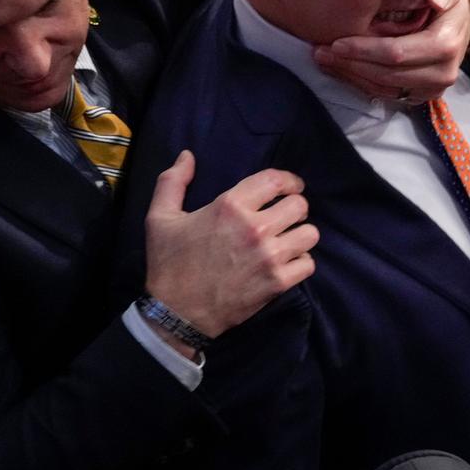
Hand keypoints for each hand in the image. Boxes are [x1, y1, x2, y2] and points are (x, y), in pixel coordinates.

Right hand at [144, 151, 318, 341]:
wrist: (176, 313)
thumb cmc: (168, 263)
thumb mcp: (160, 217)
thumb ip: (172, 181)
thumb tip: (187, 155)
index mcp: (229, 206)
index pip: (276, 180)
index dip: (288, 180)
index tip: (290, 187)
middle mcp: (254, 227)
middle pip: (299, 205)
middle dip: (294, 207)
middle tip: (284, 216)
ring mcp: (269, 257)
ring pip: (310, 233)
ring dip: (300, 234)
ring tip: (288, 239)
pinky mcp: (277, 283)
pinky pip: (308, 264)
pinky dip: (300, 262)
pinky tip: (286, 262)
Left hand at [312, 0, 469, 101]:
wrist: (458, 22)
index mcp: (445, 46)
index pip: (397, 53)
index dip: (364, 50)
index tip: (336, 42)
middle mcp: (441, 73)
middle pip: (385, 75)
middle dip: (350, 64)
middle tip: (319, 52)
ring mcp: (430, 88)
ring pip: (381, 88)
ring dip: (349, 75)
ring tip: (323, 59)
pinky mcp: (419, 95)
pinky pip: (384, 93)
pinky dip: (359, 82)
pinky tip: (339, 68)